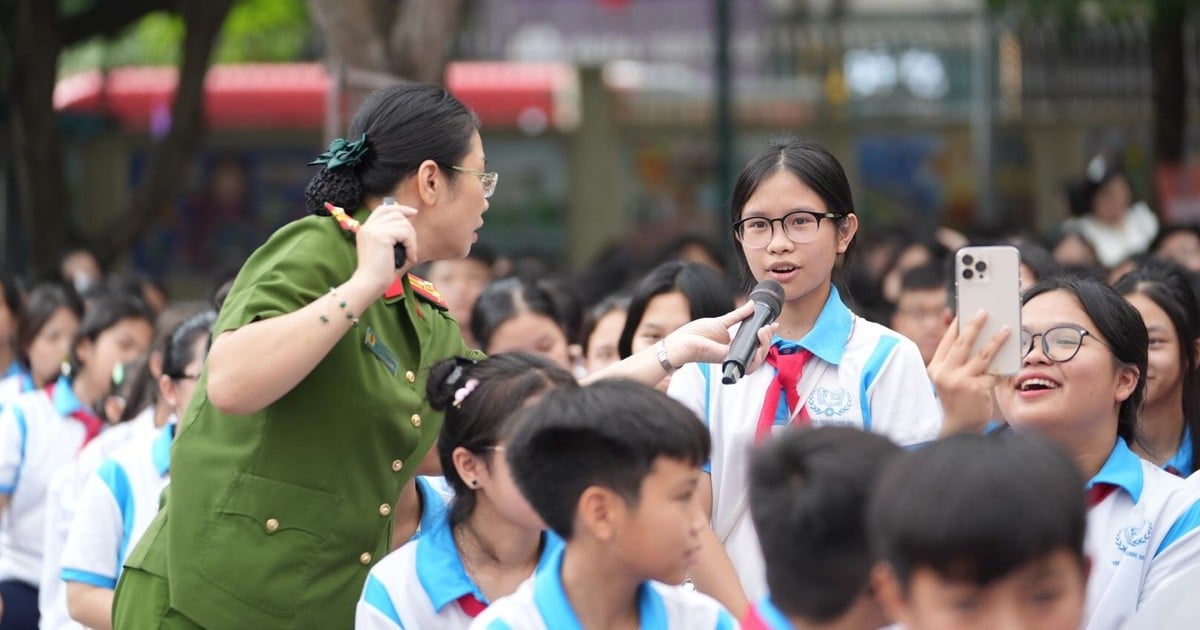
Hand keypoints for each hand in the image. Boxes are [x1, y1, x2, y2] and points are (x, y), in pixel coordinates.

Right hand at [353, 201, 417, 292]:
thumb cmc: (379, 273)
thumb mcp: (384, 250)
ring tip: (410, 254)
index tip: (413, 213)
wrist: (369, 284)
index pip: (383, 209)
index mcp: (366, 229)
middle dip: (409, 228)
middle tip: (412, 246)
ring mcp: (373, 230)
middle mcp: (367, 227)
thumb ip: (391, 236)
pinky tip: (409, 257)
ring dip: (412, 240)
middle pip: (396, 214)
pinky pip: (405, 233)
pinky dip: (411, 246)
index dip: (400, 208)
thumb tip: (408, 223)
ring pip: (403, 224)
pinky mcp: (381, 236)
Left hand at [663, 302, 777, 368]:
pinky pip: (749, 361)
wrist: (681, 341)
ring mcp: (733, 358)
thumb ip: (738, 315)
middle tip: (769, 327)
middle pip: (760, 352)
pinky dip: (758, 352)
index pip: (755, 343)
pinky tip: (760, 340)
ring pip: (758, 359)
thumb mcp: (722, 321)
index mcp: (733, 345)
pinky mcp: (729, 360)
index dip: (767, 335)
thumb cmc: (696, 333)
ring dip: (766, 346)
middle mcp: (735, 353)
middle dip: (769, 339)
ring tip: (765, 332)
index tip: (774, 323)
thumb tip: (752, 305)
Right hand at [928, 310, 1010, 434]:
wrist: (958, 427)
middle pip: (962, 344)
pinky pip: (994, 373)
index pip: (947, 341)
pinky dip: (1004, 364)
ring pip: (982, 355)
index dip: (956, 325)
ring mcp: (960, 382)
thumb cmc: (957, 398)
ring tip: (1006, 329)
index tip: (966, 311)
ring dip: (996, 340)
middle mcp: (944, 374)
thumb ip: (955, 359)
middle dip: (974, 325)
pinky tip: (1013, 355)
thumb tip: (973, 335)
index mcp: (935, 368)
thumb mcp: (948, 378)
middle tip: (984, 312)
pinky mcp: (976, 390)